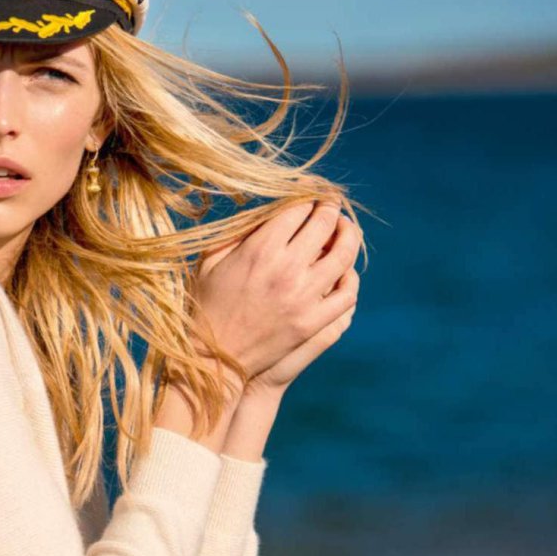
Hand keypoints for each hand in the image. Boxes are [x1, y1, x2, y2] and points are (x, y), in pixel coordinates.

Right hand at [191, 199, 361, 390]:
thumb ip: (238, 233)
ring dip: (349, 234)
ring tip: (345, 230)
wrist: (212, 359)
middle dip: (330, 208)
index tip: (309, 196)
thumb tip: (266, 211)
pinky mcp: (313, 322)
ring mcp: (304, 297)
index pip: (298, 208)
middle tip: (331, 205)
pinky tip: (344, 271)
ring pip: (344, 253)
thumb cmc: (206, 307)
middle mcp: (286, 269)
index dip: (306, 197)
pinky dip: (350, 278)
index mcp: (259, 249)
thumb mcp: (210, 262)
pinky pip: (347, 293)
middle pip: (325, 222)